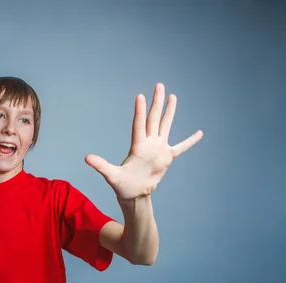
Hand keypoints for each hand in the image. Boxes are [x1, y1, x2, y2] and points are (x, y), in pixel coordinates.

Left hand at [85, 83, 202, 199]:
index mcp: (137, 146)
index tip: (140, 96)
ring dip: (169, 112)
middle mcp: (148, 143)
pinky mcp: (166, 158)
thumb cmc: (121, 185)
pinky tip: (199, 133)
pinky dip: (189, 141)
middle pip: (153, 118)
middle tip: (159, 85)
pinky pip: (181, 147)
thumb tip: (86, 158)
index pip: (139, 124)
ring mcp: (158, 149)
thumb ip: (101, 165)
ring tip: (173, 96)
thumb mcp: (111, 176)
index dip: (139, 111)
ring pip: (165, 126)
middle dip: (157, 102)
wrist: (134, 194)